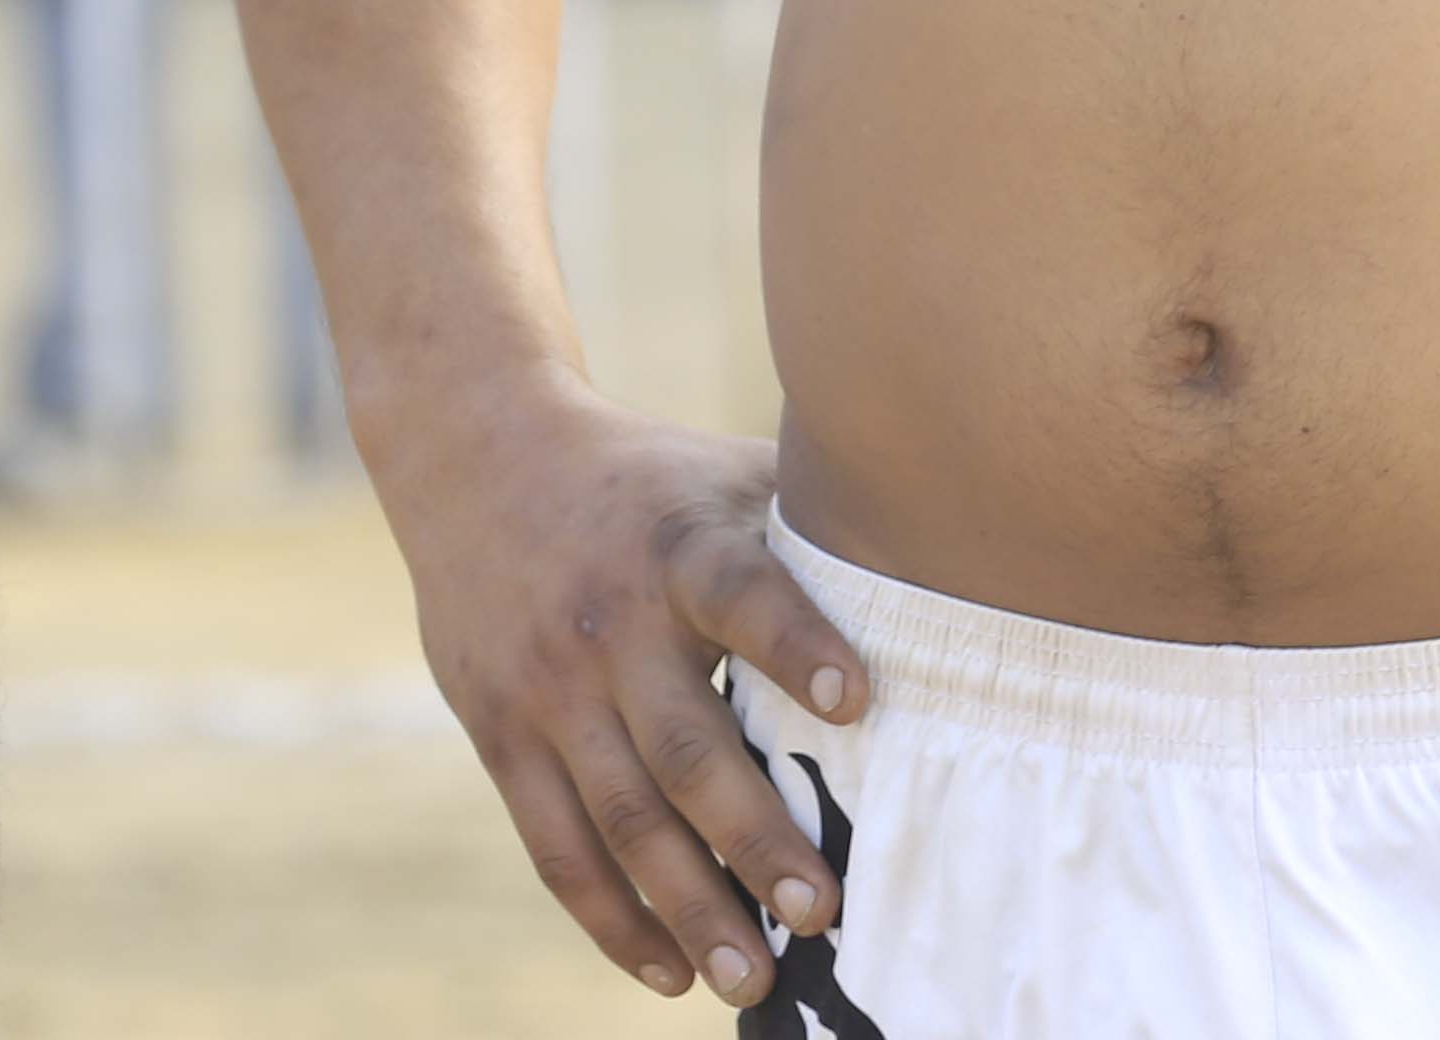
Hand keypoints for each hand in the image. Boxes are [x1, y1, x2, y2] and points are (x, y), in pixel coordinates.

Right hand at [383, 381, 870, 1007]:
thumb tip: (962, 547)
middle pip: (683, 745)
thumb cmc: (650, 481)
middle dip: (755, 837)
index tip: (858, 701)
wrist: (477, 456)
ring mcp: (547, 689)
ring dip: (687, 908)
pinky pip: (556, 847)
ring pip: (619, 818)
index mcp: (678, 546)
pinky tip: (668, 973)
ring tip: (753, 982)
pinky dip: (612, 919)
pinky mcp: (501, 737)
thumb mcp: (724, 474)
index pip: (740, 593)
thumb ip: (816, 522)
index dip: (796, 642)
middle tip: (825, 914)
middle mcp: (609, 622)